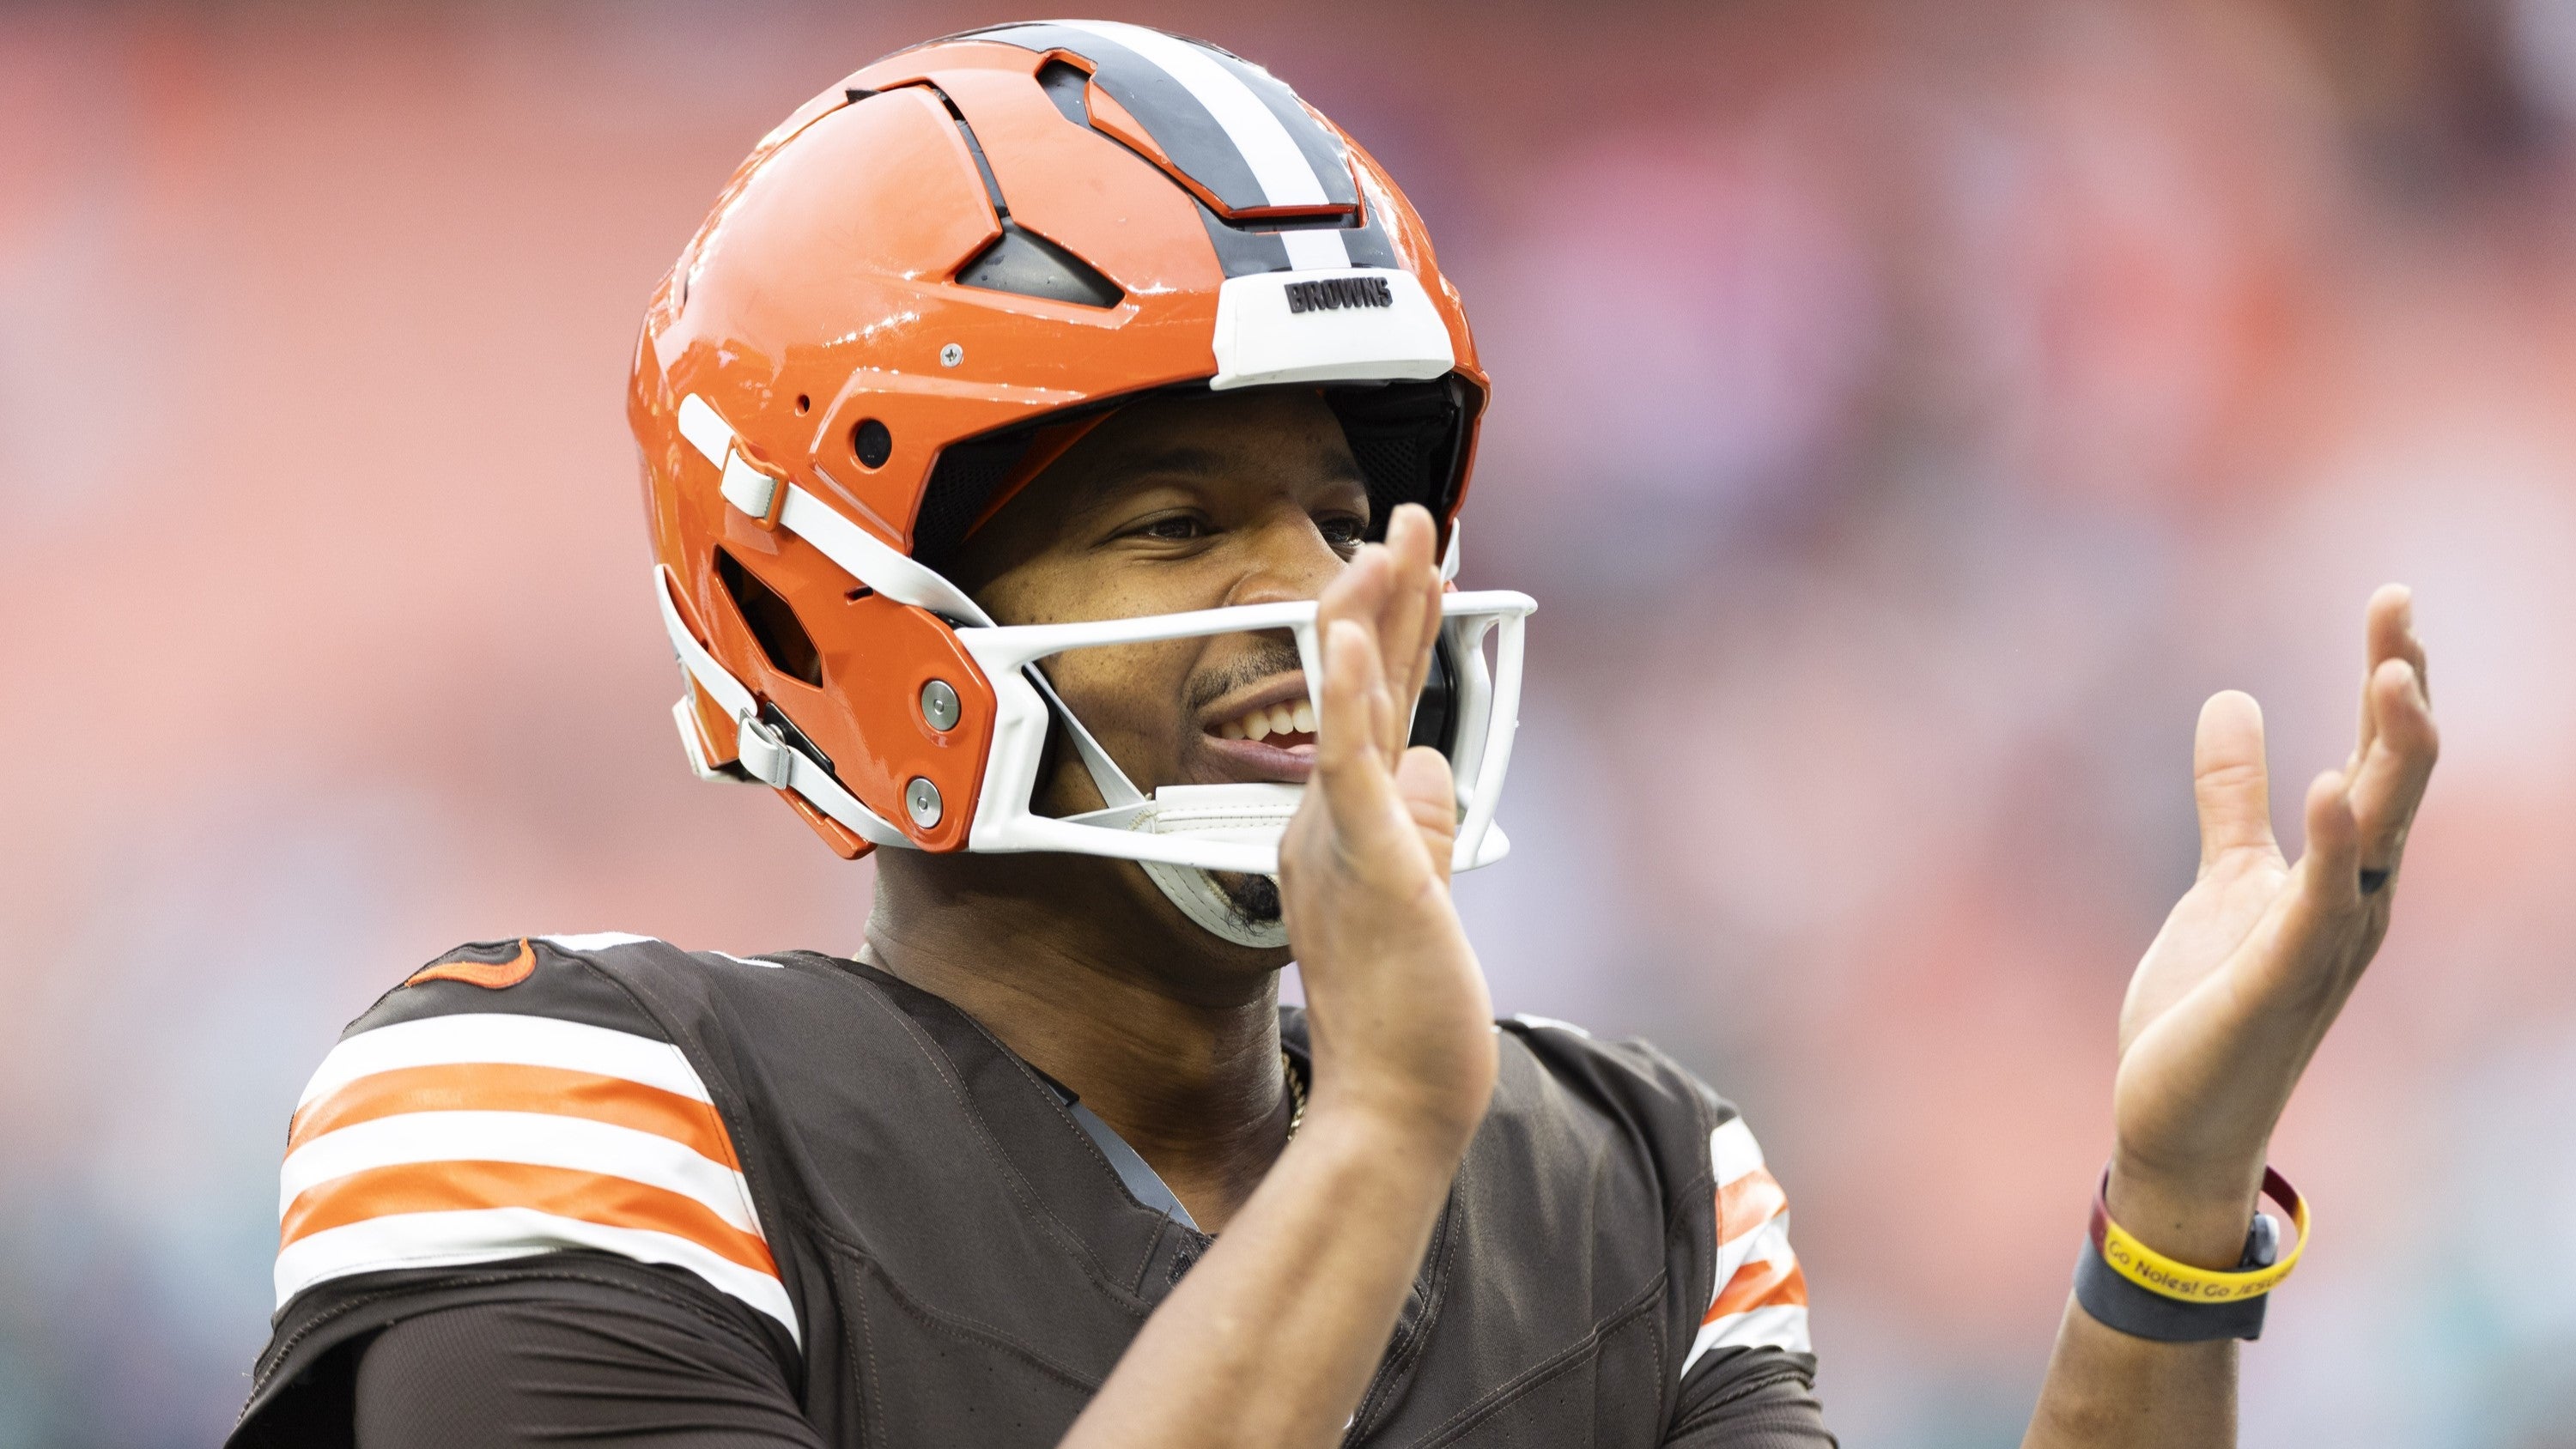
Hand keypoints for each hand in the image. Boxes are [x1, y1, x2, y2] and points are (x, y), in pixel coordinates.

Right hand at [1278, 504, 1496, 1153]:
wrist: (1391, 1109)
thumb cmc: (1407, 1027)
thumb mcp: (1427, 902)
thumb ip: (1426, 827)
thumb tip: (1434, 763)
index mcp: (1341, 832)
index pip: (1377, 711)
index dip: (1398, 634)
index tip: (1418, 569)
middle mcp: (1329, 824)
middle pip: (1365, 687)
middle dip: (1389, 594)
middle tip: (1408, 516)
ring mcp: (1341, 838)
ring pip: (1349, 704)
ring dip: (1368, 614)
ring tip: (1383, 542)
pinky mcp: (1365, 861)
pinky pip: (1345, 762)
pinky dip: (1345, 692)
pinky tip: (1350, 630)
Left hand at [2105, 585, 2437, 1263]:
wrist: (2179, 1118)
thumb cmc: (2209, 1005)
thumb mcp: (2225, 878)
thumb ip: (2234, 797)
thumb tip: (2234, 699)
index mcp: (2344, 872)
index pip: (2383, 759)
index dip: (2392, 680)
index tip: (2394, 600)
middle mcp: (2355, 901)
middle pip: (2398, 780)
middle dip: (2403, 694)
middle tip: (2400, 607)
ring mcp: (2326, 943)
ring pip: (2380, 834)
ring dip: (2391, 756)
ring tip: (2392, 674)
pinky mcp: (2280, 982)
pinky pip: (2317, 905)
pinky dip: (2330, 847)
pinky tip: (2331, 787)